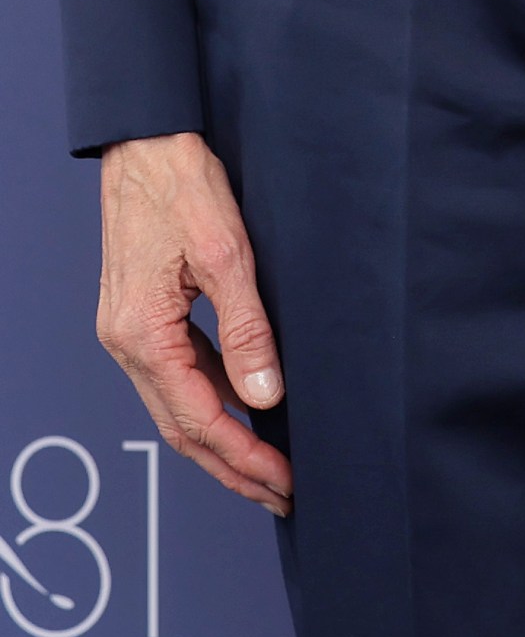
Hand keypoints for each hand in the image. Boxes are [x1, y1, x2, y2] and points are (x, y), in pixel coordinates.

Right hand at [97, 135, 290, 514]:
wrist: (147, 144)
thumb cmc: (183, 187)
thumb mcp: (227, 253)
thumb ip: (247, 327)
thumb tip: (265, 395)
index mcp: (141, 336)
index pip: (197, 420)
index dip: (243, 456)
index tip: (284, 480)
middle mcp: (127, 344)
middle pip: (183, 427)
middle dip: (233, 466)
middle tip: (283, 492)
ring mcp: (131, 332)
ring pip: (179, 404)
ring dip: (224, 438)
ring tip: (270, 464)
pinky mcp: (143, 316)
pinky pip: (179, 372)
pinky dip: (212, 398)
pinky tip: (246, 406)